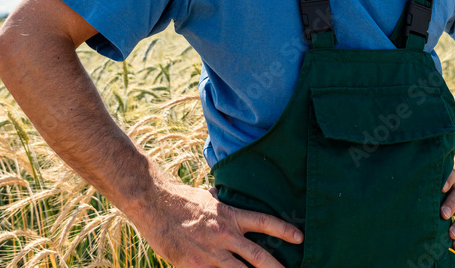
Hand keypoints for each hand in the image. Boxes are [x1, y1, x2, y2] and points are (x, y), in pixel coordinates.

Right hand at [143, 182, 302, 267]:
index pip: (264, 222)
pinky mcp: (195, 267)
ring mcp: (211, 254)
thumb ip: (221, 200)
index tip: (300, 238)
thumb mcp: (208, 196)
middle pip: (259, 257)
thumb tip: (224, 193)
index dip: (284, 230)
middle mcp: (225, 235)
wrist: (154, 204)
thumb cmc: (180, 199)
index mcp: (230, 215)